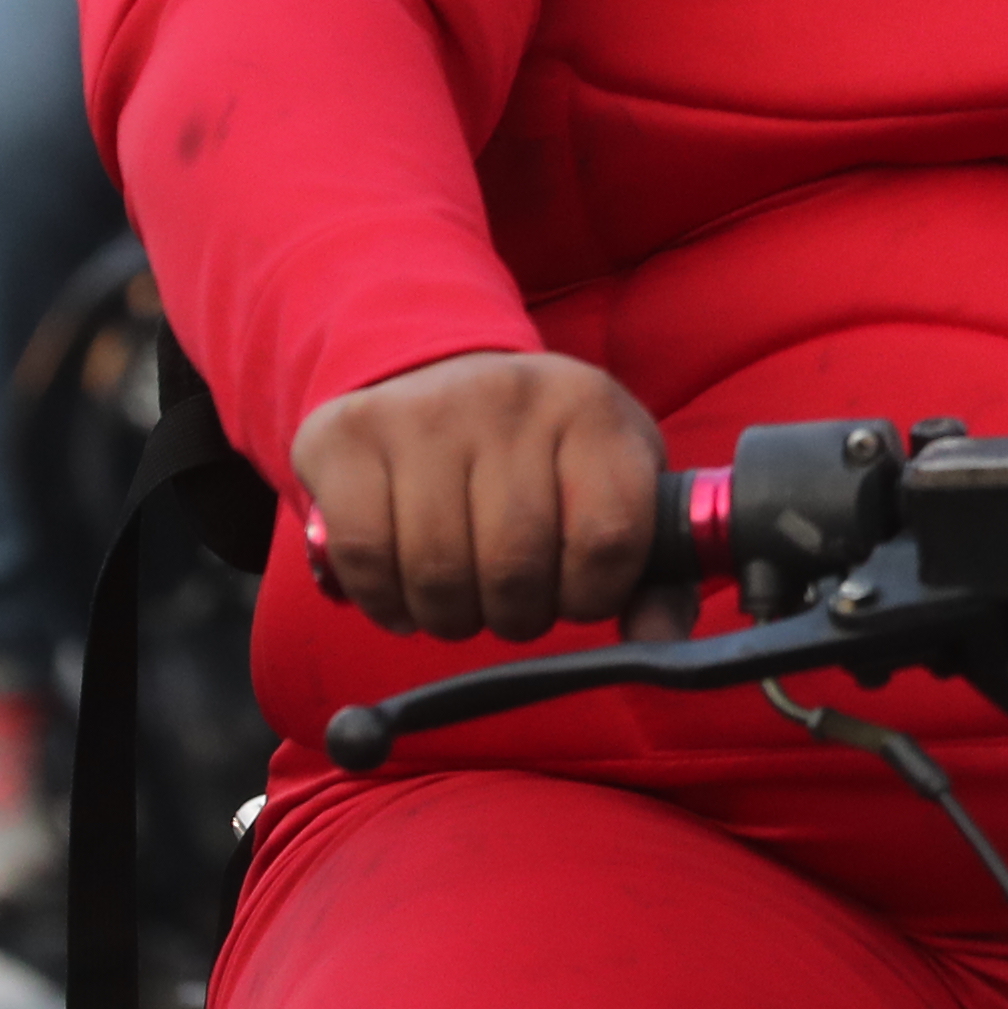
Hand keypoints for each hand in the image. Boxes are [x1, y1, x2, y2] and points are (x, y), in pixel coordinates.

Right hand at [288, 351, 678, 643]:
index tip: (577, 595)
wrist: (436, 367)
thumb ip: (650, 569)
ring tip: (460, 599)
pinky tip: (403, 594)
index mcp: (589, 408)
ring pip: (437, 572)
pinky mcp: (347, 435)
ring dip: (450, 617)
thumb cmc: (541, 450)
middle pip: (514, 565)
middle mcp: (508, 396)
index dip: (592, 596)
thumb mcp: (613, 482)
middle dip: (516, 616)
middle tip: (510, 606)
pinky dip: (384, 601)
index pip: (608, 538)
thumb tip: (660, 640)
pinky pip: (365, 556)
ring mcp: (422, 411)